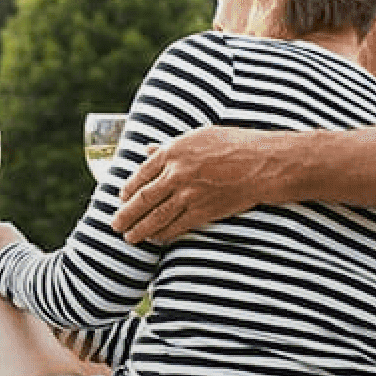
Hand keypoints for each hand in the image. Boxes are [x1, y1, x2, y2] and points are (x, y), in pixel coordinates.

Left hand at [112, 127, 269, 244]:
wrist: (261, 163)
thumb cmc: (232, 144)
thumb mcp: (197, 137)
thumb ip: (169, 147)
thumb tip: (147, 150)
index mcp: (173, 152)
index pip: (140, 174)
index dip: (127, 189)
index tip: (121, 198)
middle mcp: (177, 174)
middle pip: (143, 199)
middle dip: (125, 215)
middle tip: (114, 225)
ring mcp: (189, 194)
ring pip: (156, 217)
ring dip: (140, 230)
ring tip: (129, 238)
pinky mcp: (203, 211)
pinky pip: (177, 226)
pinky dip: (163, 234)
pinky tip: (155, 238)